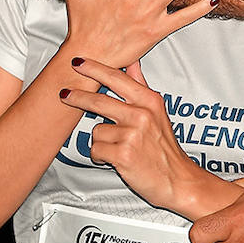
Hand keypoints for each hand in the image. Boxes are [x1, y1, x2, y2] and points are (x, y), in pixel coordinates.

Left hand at [59, 60, 197, 211]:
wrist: (178, 180)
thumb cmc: (165, 148)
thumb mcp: (158, 111)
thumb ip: (141, 85)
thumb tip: (132, 63)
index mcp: (150, 101)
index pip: (117, 78)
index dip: (94, 69)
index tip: (79, 62)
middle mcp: (141, 115)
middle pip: (99, 101)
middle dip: (78, 97)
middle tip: (65, 94)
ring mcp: (132, 134)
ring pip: (96, 131)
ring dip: (101, 141)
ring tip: (117, 147)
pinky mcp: (123, 154)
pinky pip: (96, 150)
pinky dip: (101, 156)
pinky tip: (114, 158)